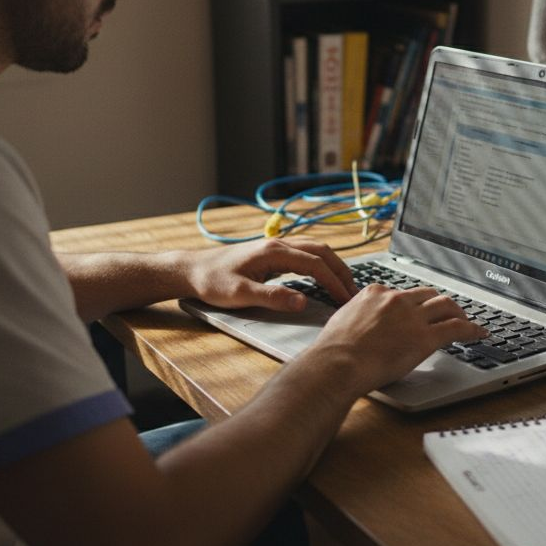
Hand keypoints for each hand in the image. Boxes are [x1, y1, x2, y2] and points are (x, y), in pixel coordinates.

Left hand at [183, 238, 357, 310]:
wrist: (191, 270)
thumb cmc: (211, 282)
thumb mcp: (239, 294)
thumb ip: (272, 298)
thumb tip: (302, 301)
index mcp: (273, 252)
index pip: (315, 264)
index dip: (334, 282)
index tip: (346, 300)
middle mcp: (278, 244)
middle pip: (321, 251)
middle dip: (341, 270)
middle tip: (354, 292)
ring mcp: (275, 246)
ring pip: (314, 249)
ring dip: (332, 264)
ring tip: (344, 284)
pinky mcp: (271, 253)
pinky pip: (305, 253)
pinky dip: (320, 262)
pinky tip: (322, 276)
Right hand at [307, 285, 483, 396]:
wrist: (338, 363)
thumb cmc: (334, 351)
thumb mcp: (343, 321)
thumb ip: (358, 316)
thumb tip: (360, 323)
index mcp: (375, 293)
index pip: (402, 293)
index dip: (413, 303)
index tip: (417, 310)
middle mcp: (396, 300)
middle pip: (428, 294)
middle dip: (439, 302)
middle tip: (446, 312)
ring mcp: (412, 317)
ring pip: (446, 305)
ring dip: (459, 312)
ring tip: (466, 320)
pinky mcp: (425, 337)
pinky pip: (456, 327)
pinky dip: (471, 329)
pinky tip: (478, 333)